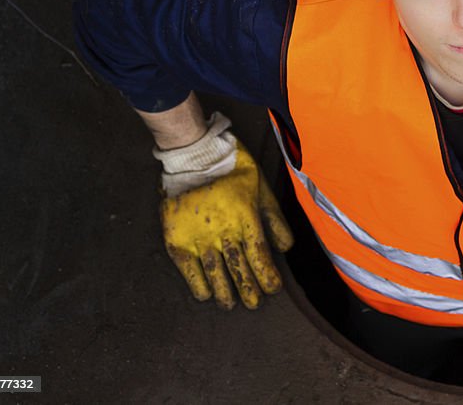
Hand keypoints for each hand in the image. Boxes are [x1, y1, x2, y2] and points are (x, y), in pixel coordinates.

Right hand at [159, 138, 294, 308]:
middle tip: (254, 304)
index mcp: (245, 218)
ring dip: (224, 291)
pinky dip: (197, 282)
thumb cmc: (234, 170)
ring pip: (214, 271)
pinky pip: (188, 267)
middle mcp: (223, 231)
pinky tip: (205, 294)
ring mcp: (198, 237)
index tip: (273, 289)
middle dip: (248, 288)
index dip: (267, 275)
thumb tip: (286, 248)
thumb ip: (274, 219)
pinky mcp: (176, 238)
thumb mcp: (260, 188)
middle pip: (238, 267)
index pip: (259, 255)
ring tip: (230, 305)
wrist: (194, 157)